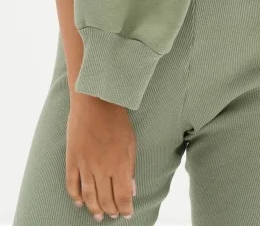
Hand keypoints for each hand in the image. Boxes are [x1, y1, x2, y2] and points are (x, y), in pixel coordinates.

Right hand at [66, 94, 136, 220]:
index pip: (122, 196)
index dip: (125, 208)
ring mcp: (85, 165)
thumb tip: (131, 189)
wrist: (95, 101)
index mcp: (120, 164)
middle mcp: (101, 168)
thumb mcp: (131, 141)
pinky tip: (80, 203)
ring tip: (98, 216)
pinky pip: (72, 184)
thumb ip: (131, 167)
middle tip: (113, 215)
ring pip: (88, 196)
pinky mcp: (72, 159)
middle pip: (105, 199)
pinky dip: (75, 197)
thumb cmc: (116, 119)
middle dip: (111, 210)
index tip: (127, 213)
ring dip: (94, 209)